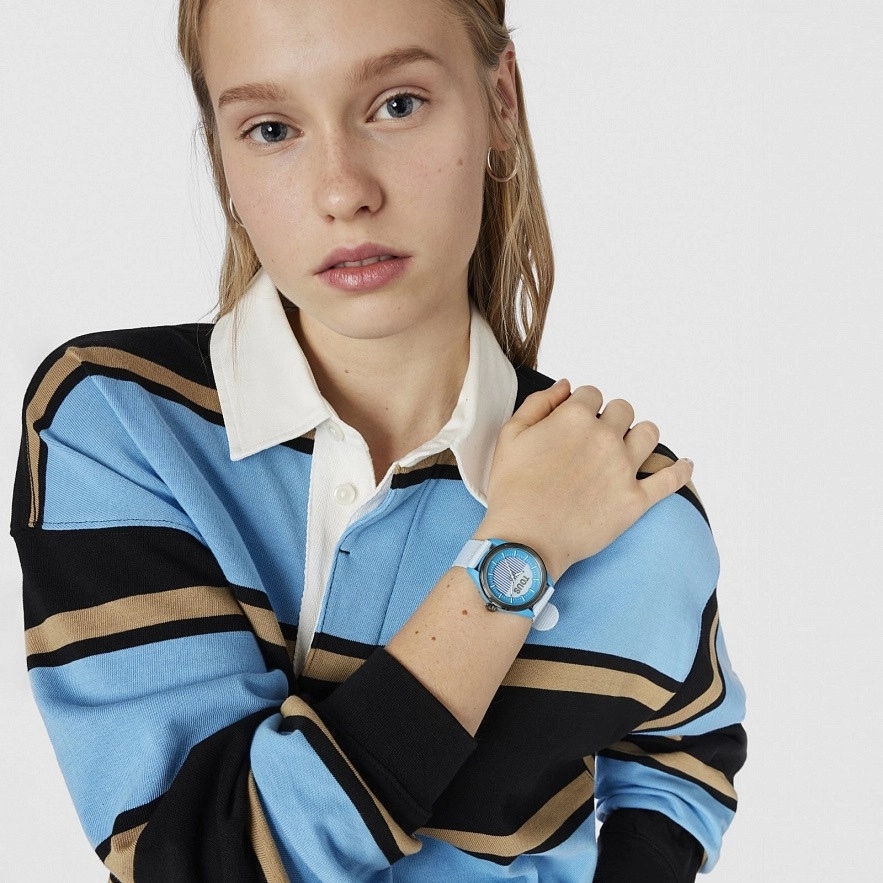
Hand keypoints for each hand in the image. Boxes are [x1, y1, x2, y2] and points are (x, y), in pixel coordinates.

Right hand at [476, 379, 692, 580]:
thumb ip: (539, 403)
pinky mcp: (636, 500)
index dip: (582, 406)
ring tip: (627, 448)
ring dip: (638, 435)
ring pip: (648, 433)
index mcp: (573, 418)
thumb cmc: (512, 490)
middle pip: (623, 410)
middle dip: (610, 419)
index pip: (592, 394)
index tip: (575, 422)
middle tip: (595, 439)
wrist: (524, 540)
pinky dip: (681, 470)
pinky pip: (670, 479)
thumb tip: (566, 385)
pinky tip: (685, 465)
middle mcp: (604, 437)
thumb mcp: (510, 436)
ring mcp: (624, 468)